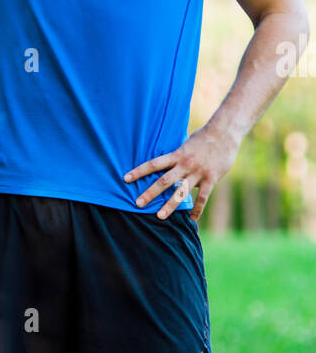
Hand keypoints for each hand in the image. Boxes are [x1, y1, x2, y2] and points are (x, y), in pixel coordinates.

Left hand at [123, 122, 239, 219]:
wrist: (225, 133)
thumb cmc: (204, 137)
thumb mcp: (186, 143)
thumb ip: (176, 155)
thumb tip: (165, 161)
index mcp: (177, 155)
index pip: (154, 164)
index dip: (139, 171)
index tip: (126, 179)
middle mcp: (185, 165)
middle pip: (164, 181)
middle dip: (150, 193)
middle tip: (137, 204)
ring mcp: (198, 173)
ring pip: (181, 192)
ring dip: (170, 205)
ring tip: (159, 217)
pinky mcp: (211, 179)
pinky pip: (203, 198)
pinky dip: (197, 210)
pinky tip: (191, 219)